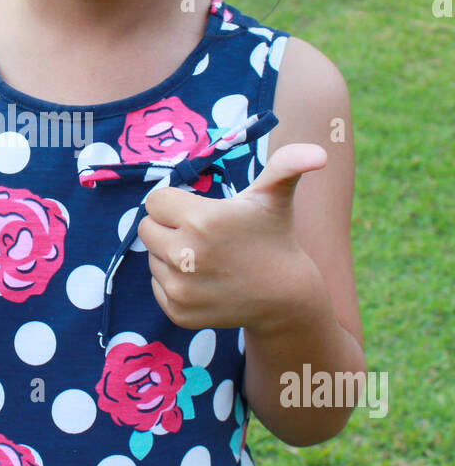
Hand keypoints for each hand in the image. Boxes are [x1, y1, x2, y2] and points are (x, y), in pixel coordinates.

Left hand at [136, 143, 325, 335]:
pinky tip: (204, 279)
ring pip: (152, 257)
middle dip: (170, 226)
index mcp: (202, 221)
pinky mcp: (178, 312)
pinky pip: (156, 285)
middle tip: (203, 234)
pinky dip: (174, 281)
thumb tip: (319, 153)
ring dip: (171, 253)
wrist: (284, 297)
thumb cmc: (274, 236)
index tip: (201, 210)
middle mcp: (186, 257)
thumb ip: (288, 164)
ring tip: (207, 257)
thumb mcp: (276, 196)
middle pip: (146, 228)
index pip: (155, 201)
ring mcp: (181, 289)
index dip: (177, 202)